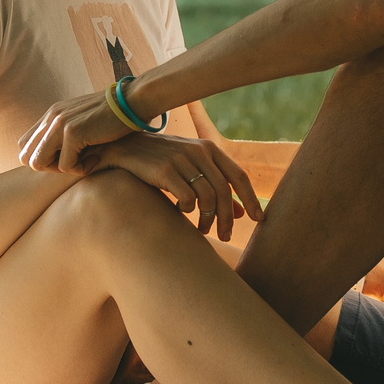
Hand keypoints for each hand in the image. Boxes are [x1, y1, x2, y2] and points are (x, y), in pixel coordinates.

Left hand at [20, 89, 133, 173]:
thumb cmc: (115, 116)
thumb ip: (68, 132)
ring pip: (39, 163)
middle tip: (73, 163)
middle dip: (48, 167)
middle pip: (27, 157)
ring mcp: (60, 124)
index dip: (42, 158)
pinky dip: (80, 169)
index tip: (67, 158)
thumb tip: (57, 155)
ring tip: (84, 162)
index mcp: (52, 114)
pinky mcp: (73, 132)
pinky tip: (95, 159)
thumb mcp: (84, 121)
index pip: (25, 145)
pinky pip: (65, 165)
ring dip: (61, 170)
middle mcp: (51, 117)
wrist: (134, 100)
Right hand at [78, 132, 266, 241]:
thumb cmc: (161, 162)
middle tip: (224, 236)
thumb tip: (239, 213)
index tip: (259, 219)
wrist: (123, 147)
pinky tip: (179, 212)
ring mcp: (182, 160)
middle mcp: (199, 151)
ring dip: (207, 219)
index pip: (239, 176)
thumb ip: (214, 185)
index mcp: (209, 149)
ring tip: (201, 230)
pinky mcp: (165, 170)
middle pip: (224, 192)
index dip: (251, 199)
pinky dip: (186, 210)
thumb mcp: (191, 168)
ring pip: (207, 198)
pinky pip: (186, 198)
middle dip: (226, 218)